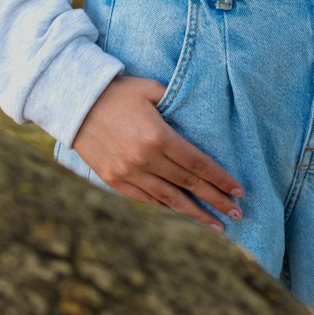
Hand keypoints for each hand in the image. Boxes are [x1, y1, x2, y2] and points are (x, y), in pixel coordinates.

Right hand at [71, 74, 243, 231]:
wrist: (75, 102)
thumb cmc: (118, 90)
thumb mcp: (152, 89)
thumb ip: (177, 105)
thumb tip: (199, 122)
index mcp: (158, 136)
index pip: (198, 164)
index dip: (220, 179)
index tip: (239, 191)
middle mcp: (145, 160)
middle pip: (189, 185)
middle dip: (216, 201)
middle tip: (237, 214)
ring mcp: (128, 173)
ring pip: (169, 199)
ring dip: (195, 213)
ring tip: (217, 224)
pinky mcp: (114, 180)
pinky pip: (146, 198)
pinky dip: (166, 205)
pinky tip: (182, 210)